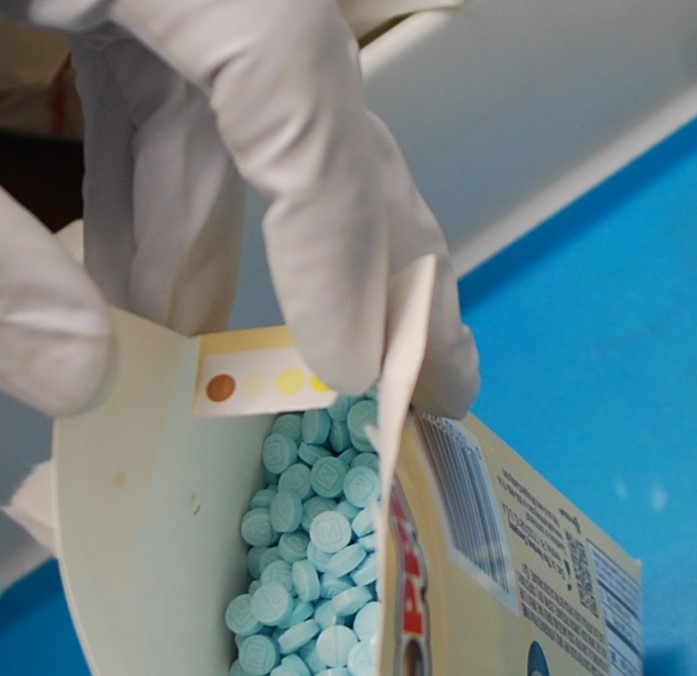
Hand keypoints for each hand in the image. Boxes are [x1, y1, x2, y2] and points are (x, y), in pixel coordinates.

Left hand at [0, 0, 477, 417]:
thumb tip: (78, 379)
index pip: (295, 82)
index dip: (338, 235)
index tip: (358, 360)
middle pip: (304, 95)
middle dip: (358, 244)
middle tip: (425, 372)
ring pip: (221, 107)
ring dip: (216, 242)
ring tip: (227, 369)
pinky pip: (149, 85)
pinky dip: (142, 187)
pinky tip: (128, 282)